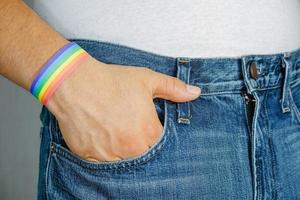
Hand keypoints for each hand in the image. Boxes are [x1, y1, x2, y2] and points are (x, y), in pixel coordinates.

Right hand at [46, 57, 200, 161]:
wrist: (75, 83)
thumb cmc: (112, 81)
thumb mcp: (147, 80)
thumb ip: (174, 88)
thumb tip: (195, 93)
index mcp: (148, 133)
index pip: (161, 144)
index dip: (153, 133)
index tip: (145, 125)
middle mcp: (131, 149)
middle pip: (143, 155)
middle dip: (138, 143)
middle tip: (127, 127)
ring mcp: (109, 156)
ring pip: (122, 161)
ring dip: (121, 150)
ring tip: (114, 131)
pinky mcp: (90, 157)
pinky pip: (101, 162)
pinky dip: (103, 153)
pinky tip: (100, 136)